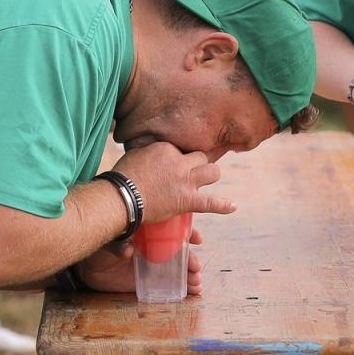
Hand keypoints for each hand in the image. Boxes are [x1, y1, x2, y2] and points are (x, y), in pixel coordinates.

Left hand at [76, 226, 206, 295]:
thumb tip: (128, 252)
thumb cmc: (99, 249)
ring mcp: (153, 266)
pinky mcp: (149, 282)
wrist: (88, 268)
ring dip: (190, 274)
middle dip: (191, 259)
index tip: (198, 239)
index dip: (187, 233)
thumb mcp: (108, 242)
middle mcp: (154, 249)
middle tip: (196, 267)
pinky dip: (183, 287)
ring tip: (197, 282)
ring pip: (178, 269)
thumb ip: (118, 245)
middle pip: (179, 252)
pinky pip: (169, 285)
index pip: (173, 230)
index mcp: (149, 233)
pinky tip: (193, 291)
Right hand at [111, 141, 232, 222]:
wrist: (121, 197)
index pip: (182, 148)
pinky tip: (232, 206)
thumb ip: (146, 151)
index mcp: (166, 148)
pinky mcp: (186, 199)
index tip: (175, 163)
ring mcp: (185, 181)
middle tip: (192, 170)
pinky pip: (210, 202)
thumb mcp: (134, 154)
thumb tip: (148, 154)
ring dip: (210, 175)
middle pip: (201, 157)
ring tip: (207, 179)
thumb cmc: (122, 178)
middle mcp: (180, 162)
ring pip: (212, 172)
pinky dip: (222, 205)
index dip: (181, 157)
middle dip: (199, 163)